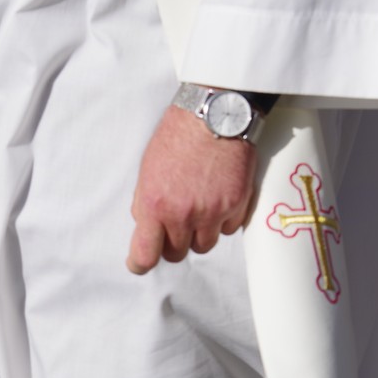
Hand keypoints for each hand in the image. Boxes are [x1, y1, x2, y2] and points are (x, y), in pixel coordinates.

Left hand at [126, 105, 258, 273]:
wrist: (216, 114)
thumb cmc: (178, 136)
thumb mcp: (147, 169)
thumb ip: (144, 202)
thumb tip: (145, 227)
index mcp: (155, 205)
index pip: (145, 255)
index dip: (140, 263)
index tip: (140, 262)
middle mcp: (184, 214)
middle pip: (176, 254)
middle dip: (173, 242)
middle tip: (175, 222)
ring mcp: (213, 212)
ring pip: (203, 245)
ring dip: (199, 233)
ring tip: (199, 207)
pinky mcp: (237, 206)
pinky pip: (228, 230)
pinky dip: (222, 220)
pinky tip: (218, 197)